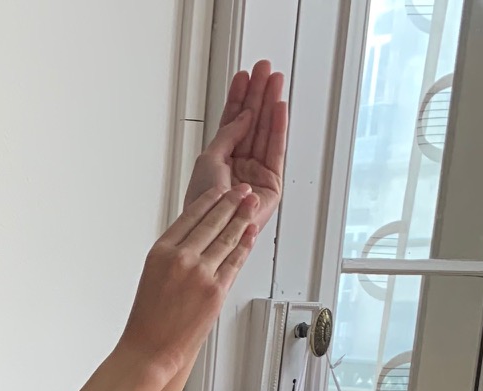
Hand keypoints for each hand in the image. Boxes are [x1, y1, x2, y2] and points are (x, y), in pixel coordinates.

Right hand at [119, 184, 258, 375]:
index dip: (210, 201)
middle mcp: (181, 258)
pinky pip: (235, 262)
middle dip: (231, 202)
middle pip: (212, 222)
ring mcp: (200, 274)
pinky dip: (245, 245)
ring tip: (251, 205)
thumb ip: (174, 256)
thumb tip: (196, 240)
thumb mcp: (152, 277)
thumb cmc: (147, 321)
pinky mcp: (216, 291)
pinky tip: (251, 234)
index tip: (220, 191)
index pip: (190, 216)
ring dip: (242, 218)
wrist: (150, 351)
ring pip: (227, 238)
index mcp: (161, 252)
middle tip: (243, 191)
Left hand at [186, 61, 288, 230]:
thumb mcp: (209, 159)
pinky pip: (276, 150)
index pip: (234, 122)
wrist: (211, 228)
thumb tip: (243, 114)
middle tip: (264, 69)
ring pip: (265, 131)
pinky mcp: (271, 185)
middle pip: (253, 122)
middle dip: (259, 94)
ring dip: (270, 103)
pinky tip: (279, 107)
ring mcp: (256, 174)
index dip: (240, 97)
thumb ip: (228, 134)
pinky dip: (279, 127)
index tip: (246, 75)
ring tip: (274, 80)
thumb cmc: (202, 204)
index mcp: (224, 160)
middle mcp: (241, 165)